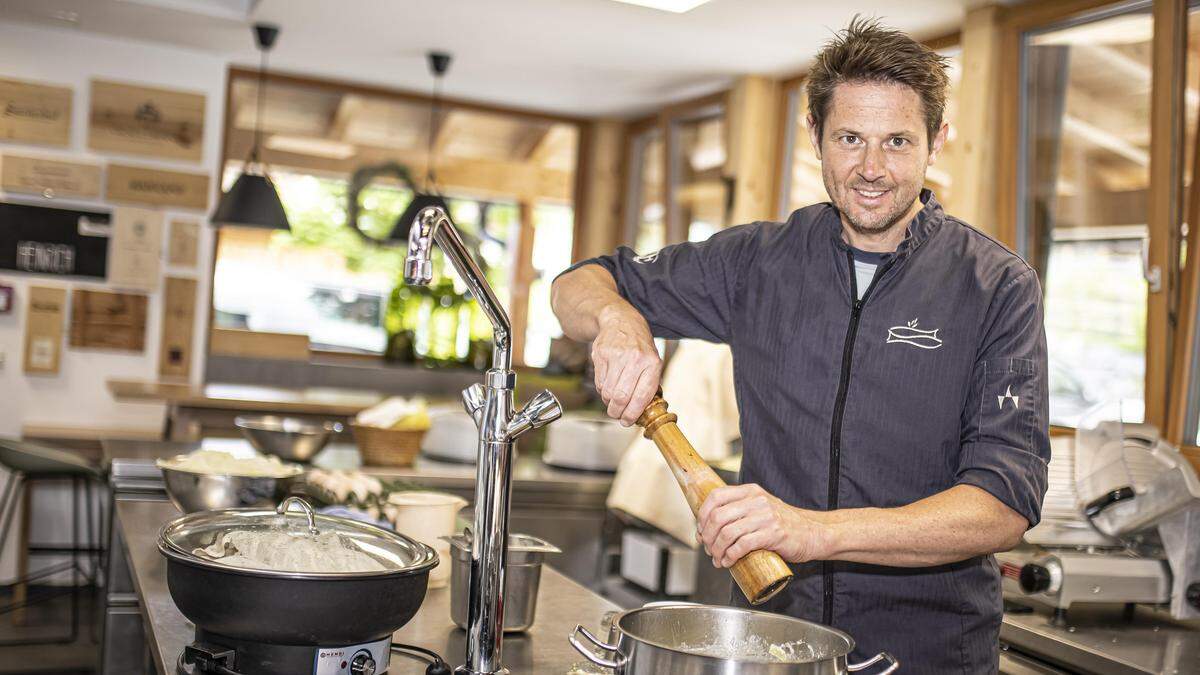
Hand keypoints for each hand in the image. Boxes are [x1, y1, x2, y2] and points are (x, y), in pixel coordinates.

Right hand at [591, 306, 661, 425]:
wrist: (620, 321)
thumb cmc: (639, 347)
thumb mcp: (652, 362)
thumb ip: (648, 385)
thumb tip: (639, 414)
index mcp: (652, 363)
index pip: (641, 396)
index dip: (632, 414)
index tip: (627, 421)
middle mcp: (635, 359)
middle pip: (621, 397)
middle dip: (617, 412)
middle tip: (616, 415)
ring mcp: (616, 355)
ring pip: (608, 392)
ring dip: (608, 402)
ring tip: (613, 399)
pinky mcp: (601, 355)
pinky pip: (599, 383)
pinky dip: (602, 389)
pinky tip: (608, 384)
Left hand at [697, 484, 830, 566]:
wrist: (813, 533)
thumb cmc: (783, 524)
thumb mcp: (760, 508)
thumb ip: (740, 510)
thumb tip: (709, 526)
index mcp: (750, 491)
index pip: (716, 497)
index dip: (702, 515)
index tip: (700, 531)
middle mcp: (757, 501)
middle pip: (718, 517)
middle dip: (707, 536)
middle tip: (708, 549)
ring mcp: (766, 517)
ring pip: (728, 533)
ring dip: (717, 549)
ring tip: (717, 559)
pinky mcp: (774, 534)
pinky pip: (743, 545)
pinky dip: (730, 556)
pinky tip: (728, 562)